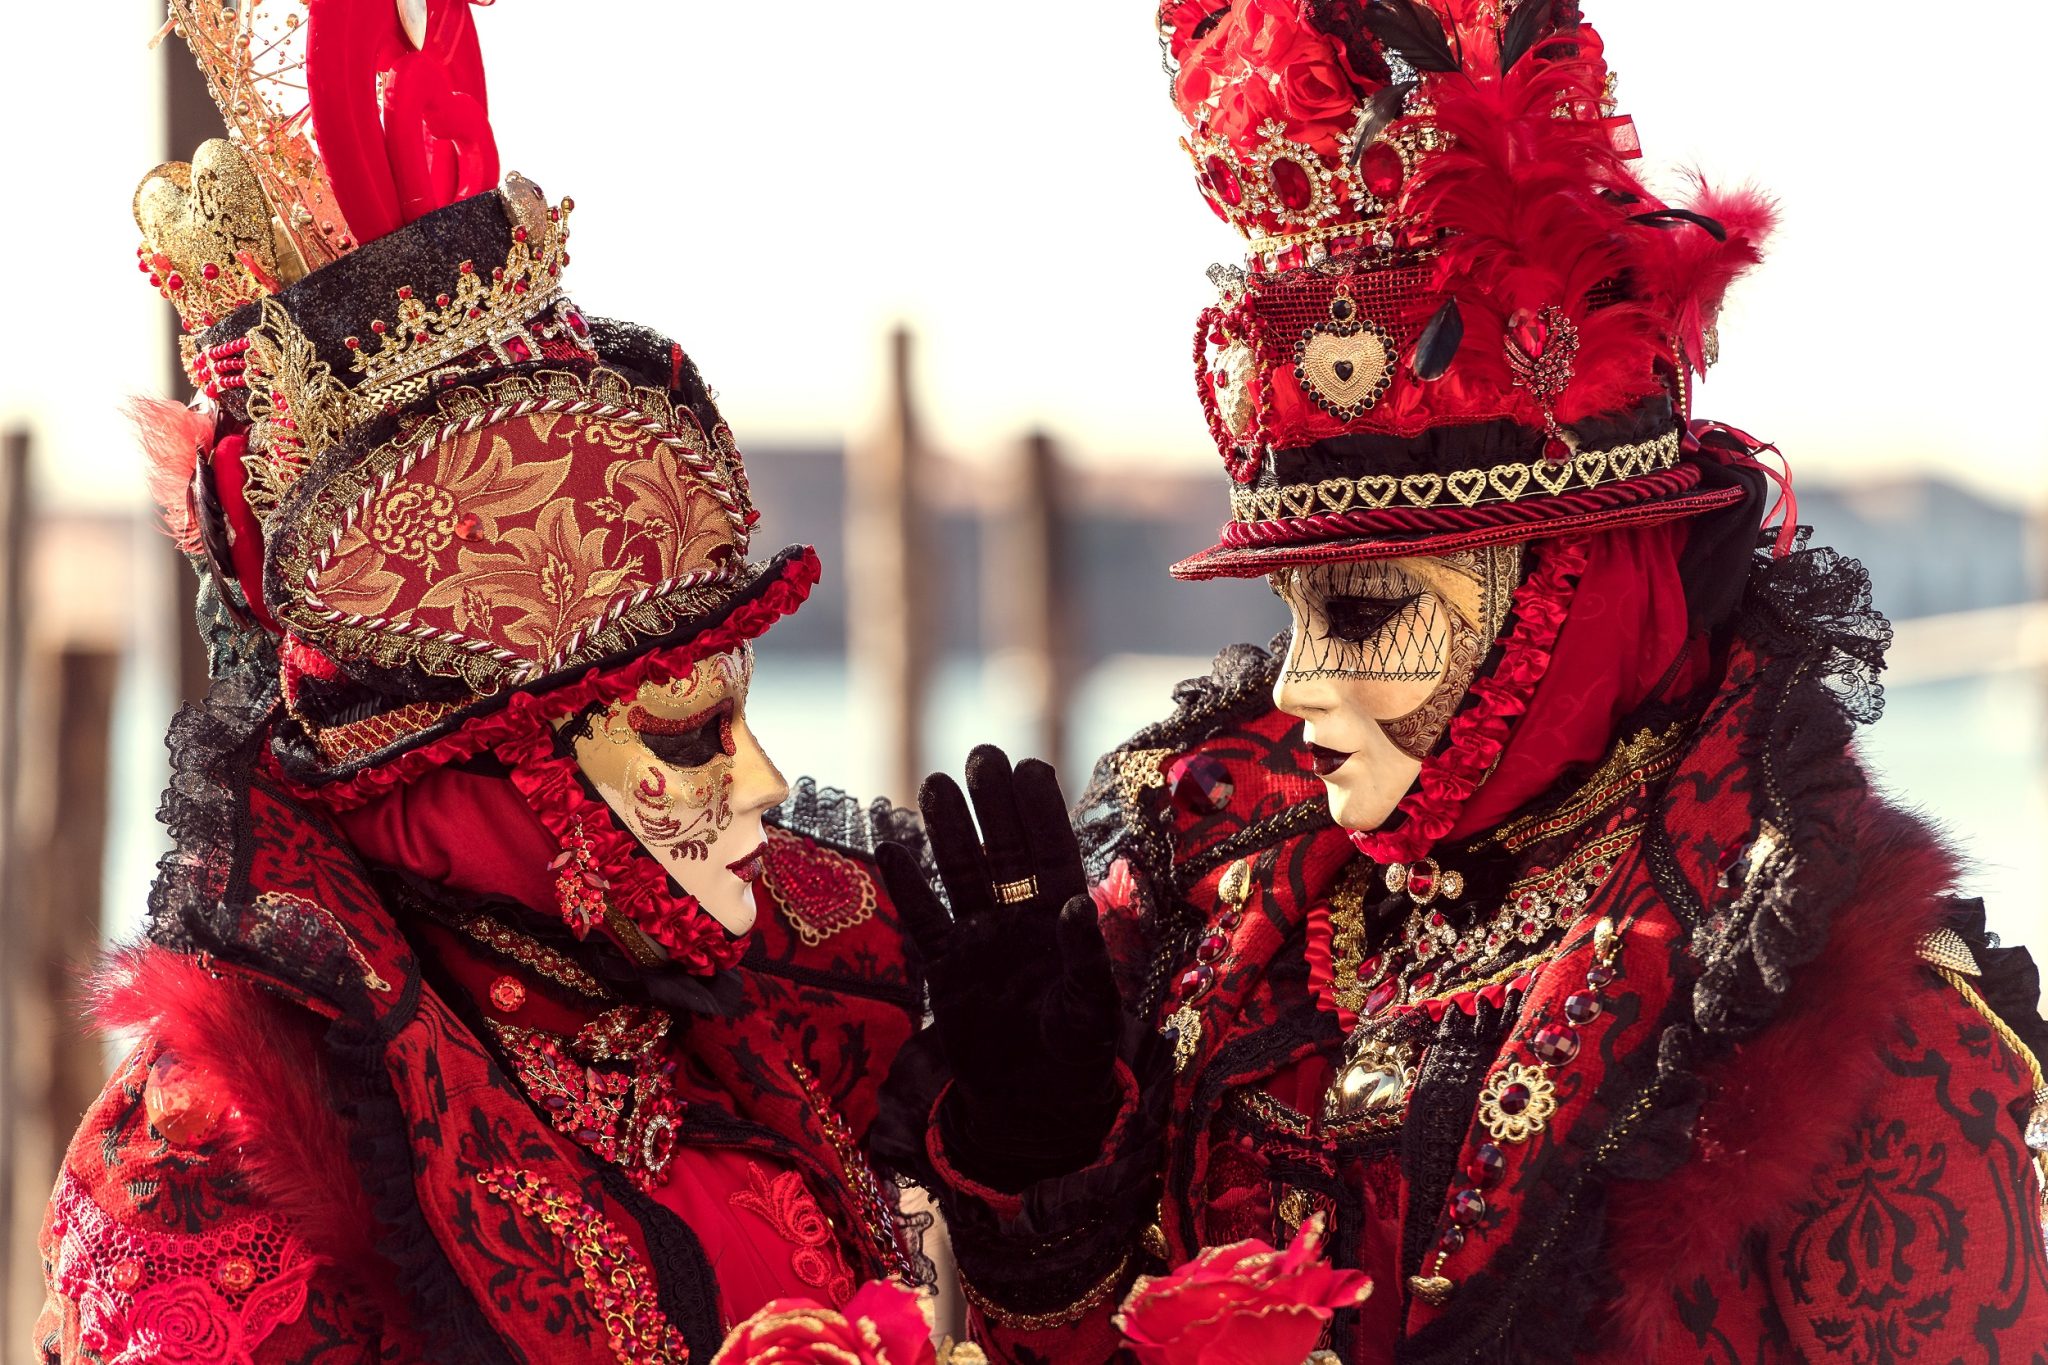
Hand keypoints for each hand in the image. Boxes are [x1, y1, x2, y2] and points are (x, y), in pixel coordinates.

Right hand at [878, 746, 1122, 1187]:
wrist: (1032, 1106)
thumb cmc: (1076, 1054)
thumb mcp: (1092, 1007)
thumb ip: (1084, 955)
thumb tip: (1075, 903)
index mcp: (1063, 919)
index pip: (1052, 853)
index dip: (1041, 812)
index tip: (1030, 766)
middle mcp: (1020, 919)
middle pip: (1003, 851)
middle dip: (993, 806)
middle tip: (981, 755)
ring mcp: (980, 939)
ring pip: (962, 874)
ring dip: (949, 833)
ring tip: (936, 783)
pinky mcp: (945, 969)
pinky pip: (924, 920)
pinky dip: (908, 887)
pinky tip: (891, 846)